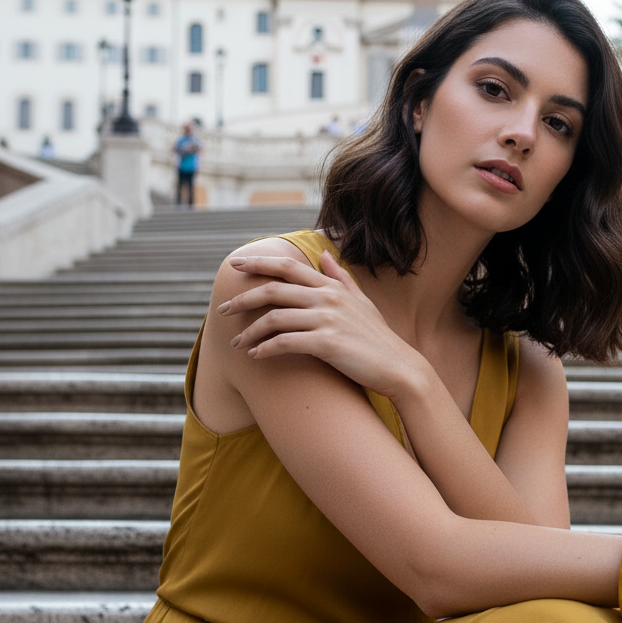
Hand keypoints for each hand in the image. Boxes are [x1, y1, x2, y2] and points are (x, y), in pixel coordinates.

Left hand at [220, 250, 425, 398]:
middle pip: (273, 290)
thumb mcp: (362, 301)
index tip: (236, 266)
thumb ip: (340, 277)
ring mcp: (327, 320)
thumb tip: (325, 255)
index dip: (259, 263)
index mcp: (332, 287)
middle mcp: (327, 299)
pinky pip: (284, 343)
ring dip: (249, 332)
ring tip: (237, 343)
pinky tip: (256, 356)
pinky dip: (265, 349)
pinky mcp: (326, 344)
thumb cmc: (378, 338)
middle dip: (243, 299)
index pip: (288, 268)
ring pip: (273, 319)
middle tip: (223, 310)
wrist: (399, 367)